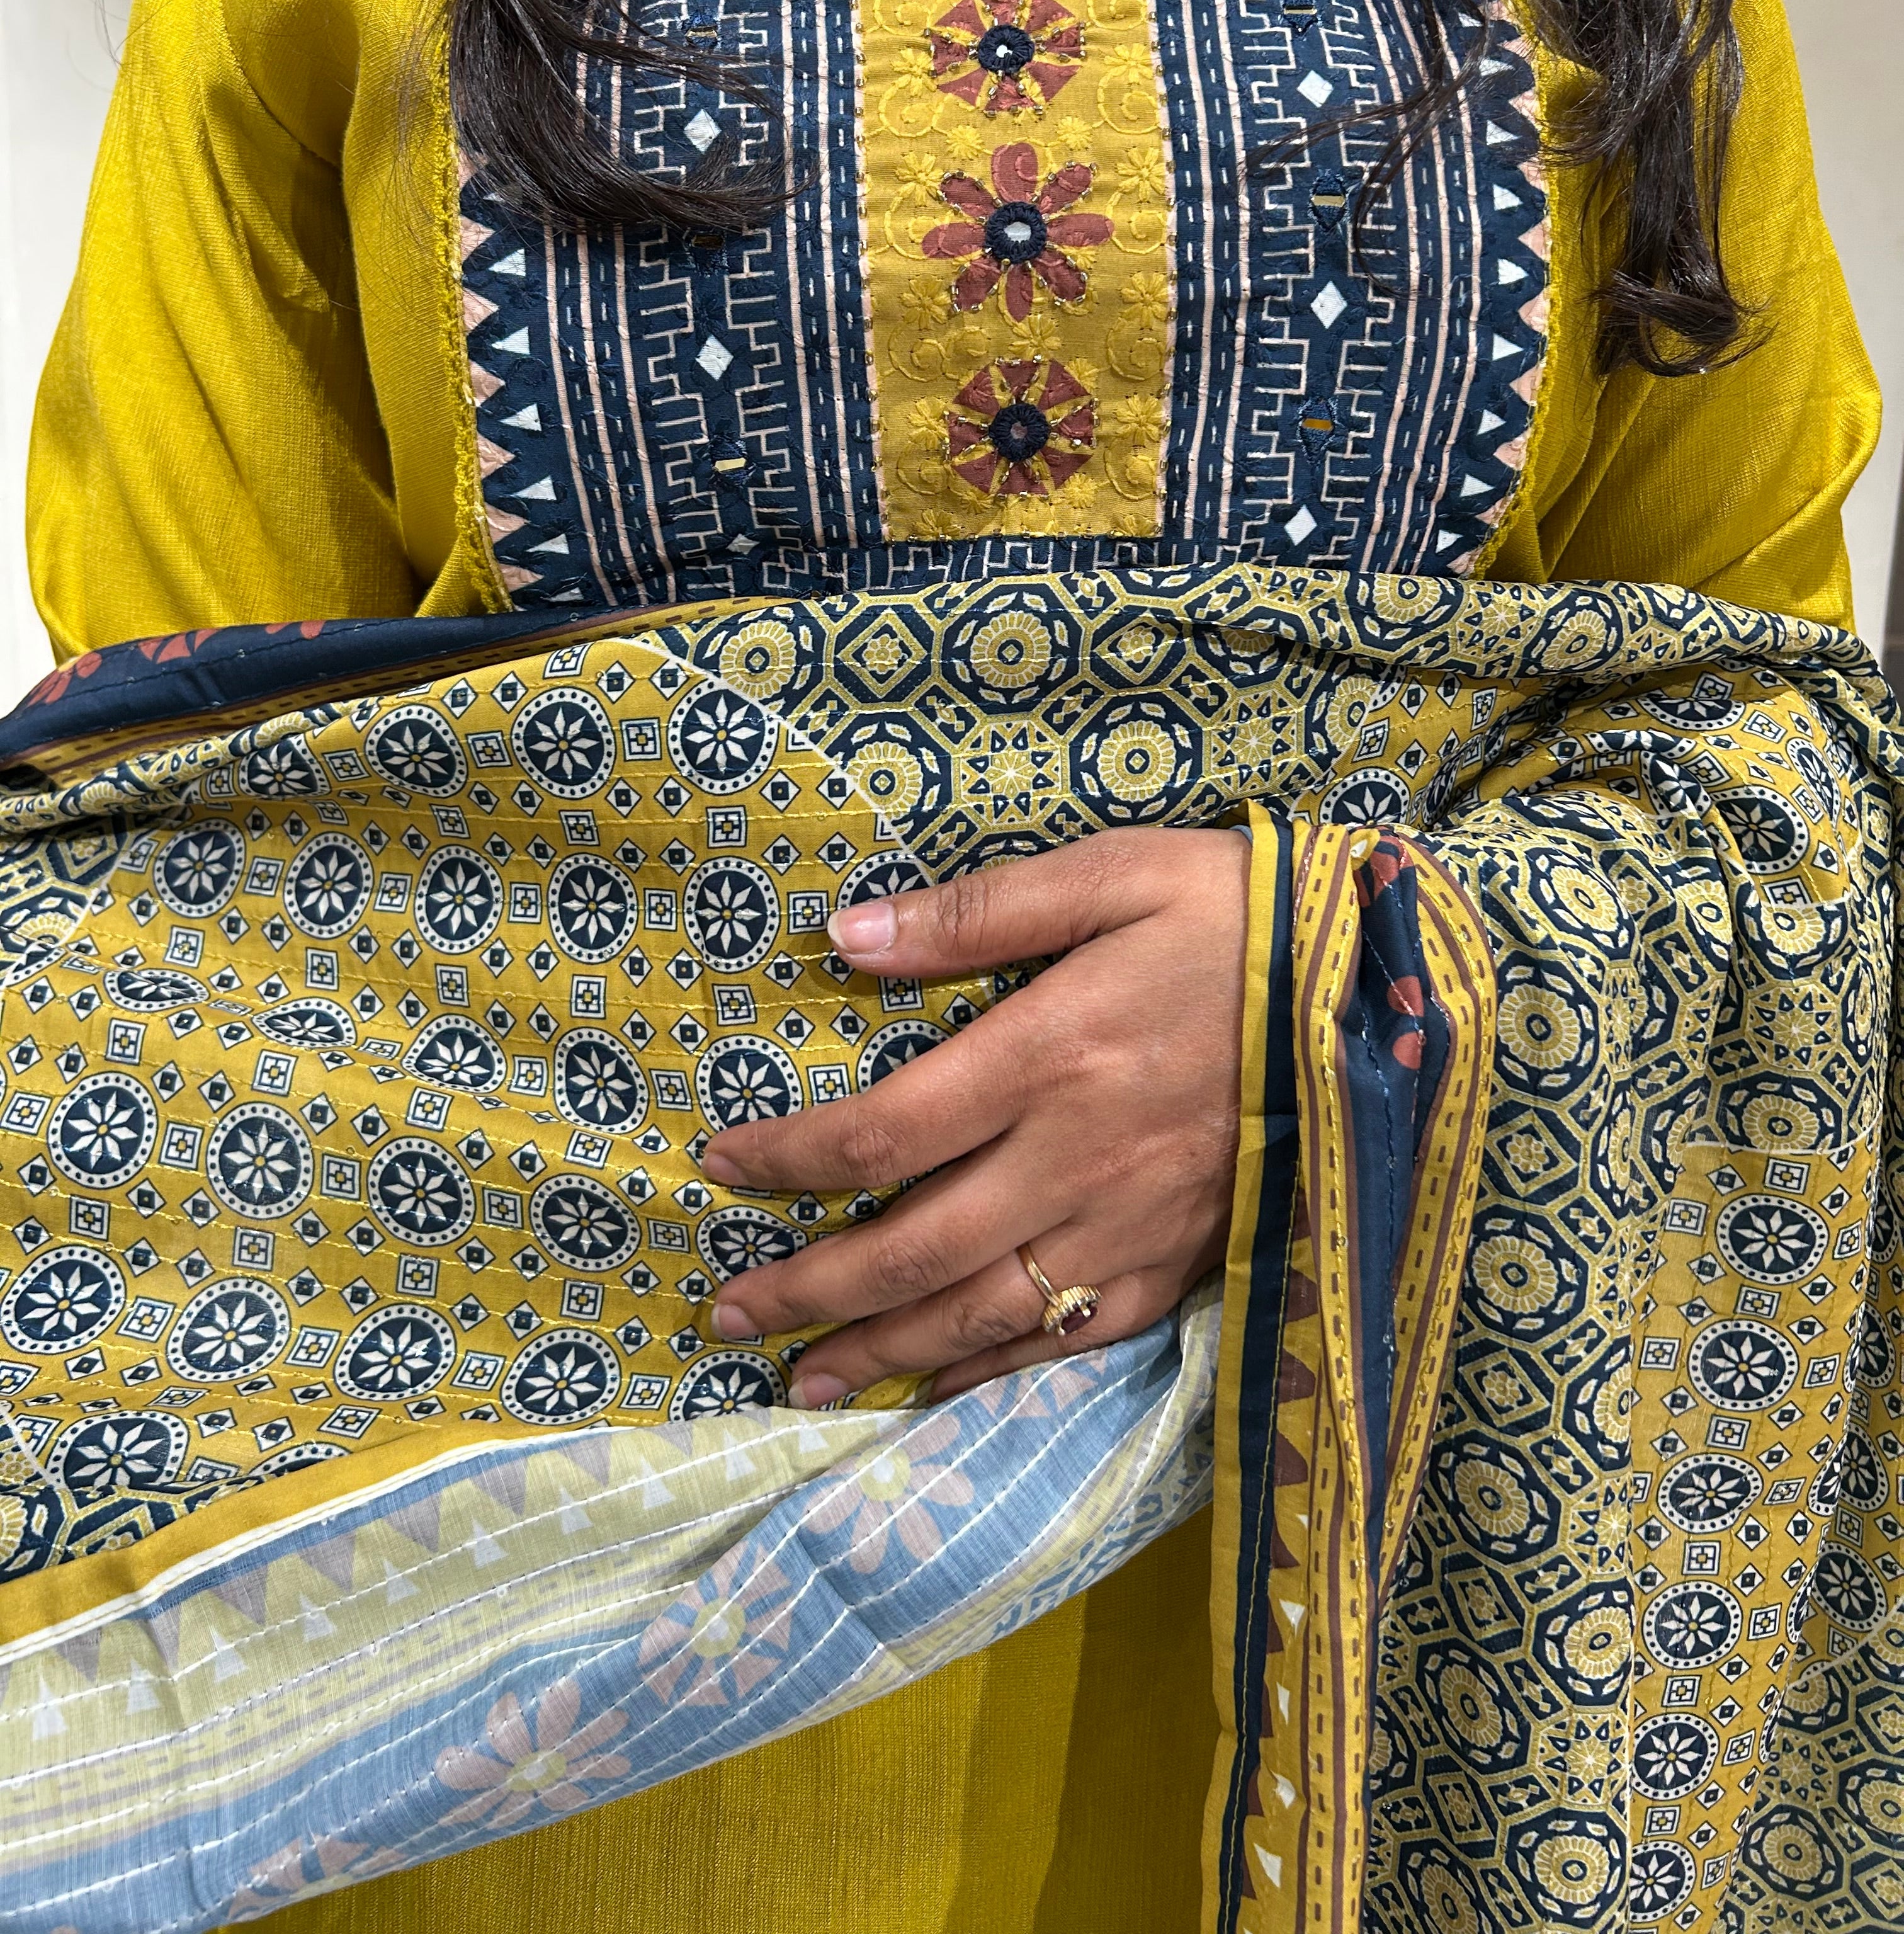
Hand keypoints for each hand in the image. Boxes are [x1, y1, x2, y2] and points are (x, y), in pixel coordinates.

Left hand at [701, 826, 1250, 1403]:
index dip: (786, 1163)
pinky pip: (1068, 1340)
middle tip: (725, 1313)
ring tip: (799, 1383)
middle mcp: (1077, 1162)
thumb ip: (977, 913)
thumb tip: (848, 935)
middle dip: (807, 1290)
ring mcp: (1130, 1229)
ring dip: (879, 1356)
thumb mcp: (1113, 874)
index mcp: (1049, 1058)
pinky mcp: (1180, 1265)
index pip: (878, 1135)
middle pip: (910, 1251)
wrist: (1384, 996)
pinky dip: (991, 1375)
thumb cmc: (1240, 919)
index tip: (721, 1167)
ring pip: (978, 1316)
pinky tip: (935, 1388)